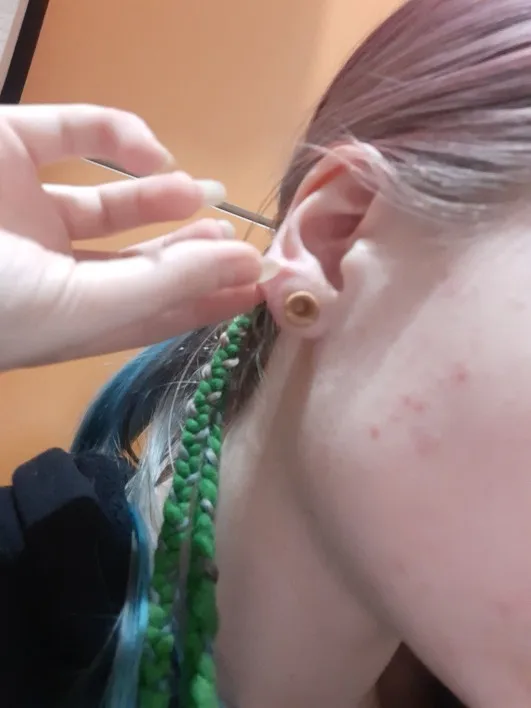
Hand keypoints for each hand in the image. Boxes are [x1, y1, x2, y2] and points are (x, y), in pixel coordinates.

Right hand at [0, 104, 264, 370]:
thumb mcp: (82, 306)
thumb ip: (168, 282)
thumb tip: (249, 264)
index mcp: (68, 319)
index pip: (153, 313)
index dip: (208, 299)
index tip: (260, 284)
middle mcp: (52, 268)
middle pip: (136, 263)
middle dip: (191, 252)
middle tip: (240, 239)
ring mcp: (32, 208)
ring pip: (110, 204)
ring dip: (163, 198)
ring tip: (208, 194)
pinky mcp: (11, 146)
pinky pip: (74, 132)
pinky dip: (119, 135)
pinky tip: (152, 154)